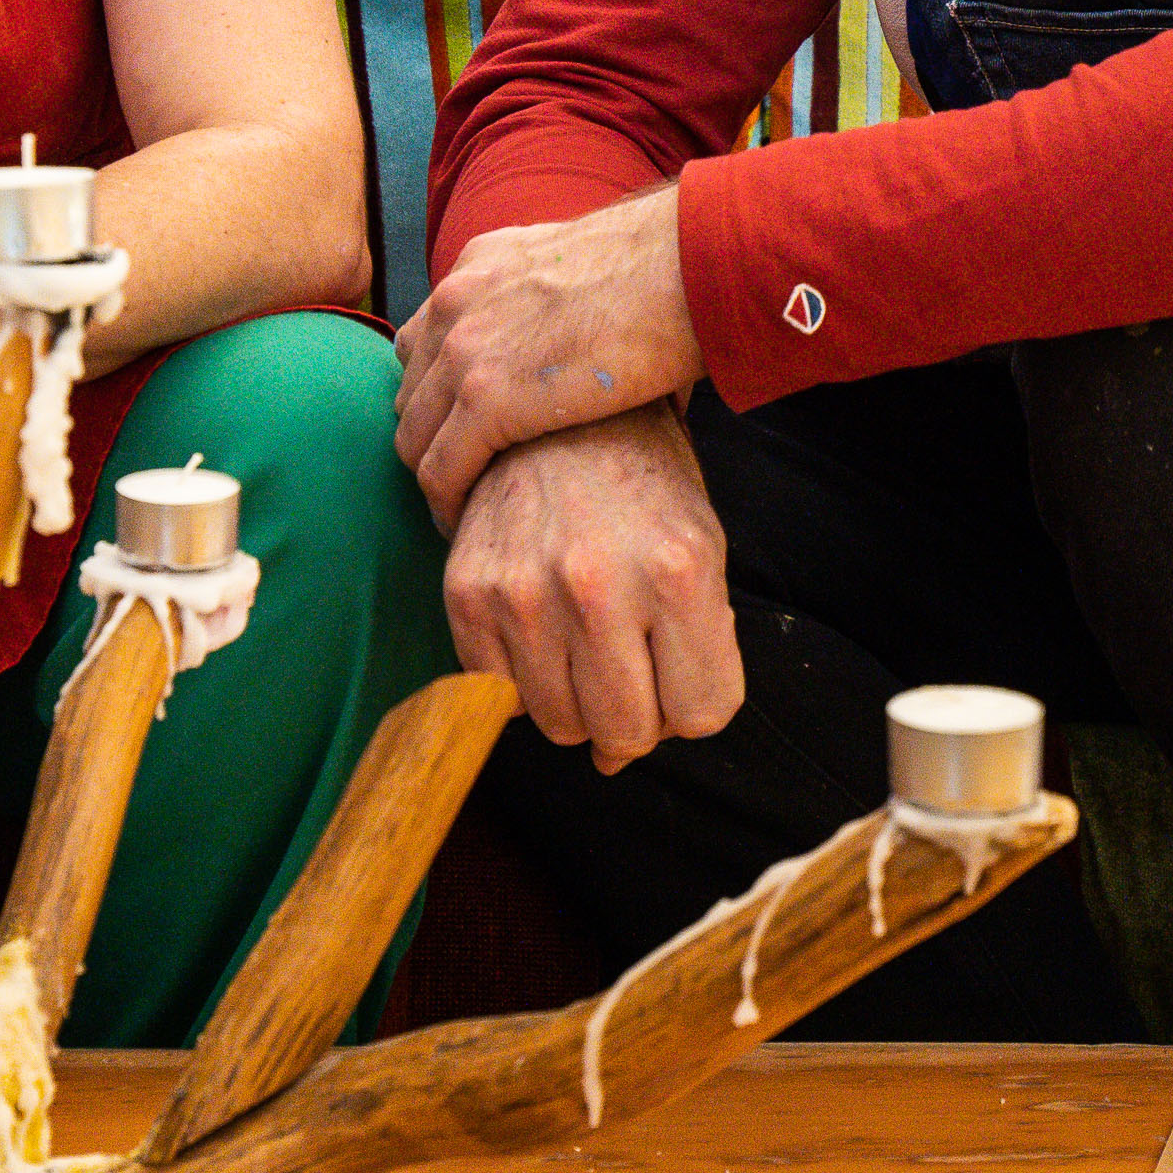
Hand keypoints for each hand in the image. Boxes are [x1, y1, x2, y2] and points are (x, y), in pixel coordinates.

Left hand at [392, 185, 703, 516]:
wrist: (692, 265)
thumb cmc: (672, 273)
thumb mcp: (586, 270)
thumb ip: (558, 307)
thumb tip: (586, 352)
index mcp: (480, 265)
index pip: (426, 342)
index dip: (441, 395)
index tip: (467, 433)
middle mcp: (458, 301)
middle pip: (412, 392)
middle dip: (433, 440)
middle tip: (465, 479)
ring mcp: (466, 350)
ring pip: (415, 437)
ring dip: (436, 478)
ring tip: (464, 509)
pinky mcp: (488, 398)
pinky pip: (441, 469)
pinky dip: (447, 502)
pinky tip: (466, 523)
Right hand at [440, 406, 741, 771]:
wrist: (554, 412)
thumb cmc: (642, 484)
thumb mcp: (700, 546)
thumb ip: (690, 654)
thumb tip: (614, 760)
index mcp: (680, 572)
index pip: (704, 714)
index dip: (695, 699)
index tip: (681, 663)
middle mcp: (600, 586)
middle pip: (627, 733)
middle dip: (637, 716)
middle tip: (631, 663)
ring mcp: (526, 592)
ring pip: (562, 727)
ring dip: (577, 703)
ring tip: (583, 639)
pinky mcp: (468, 594)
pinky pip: (498, 696)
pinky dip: (521, 682)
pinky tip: (538, 629)